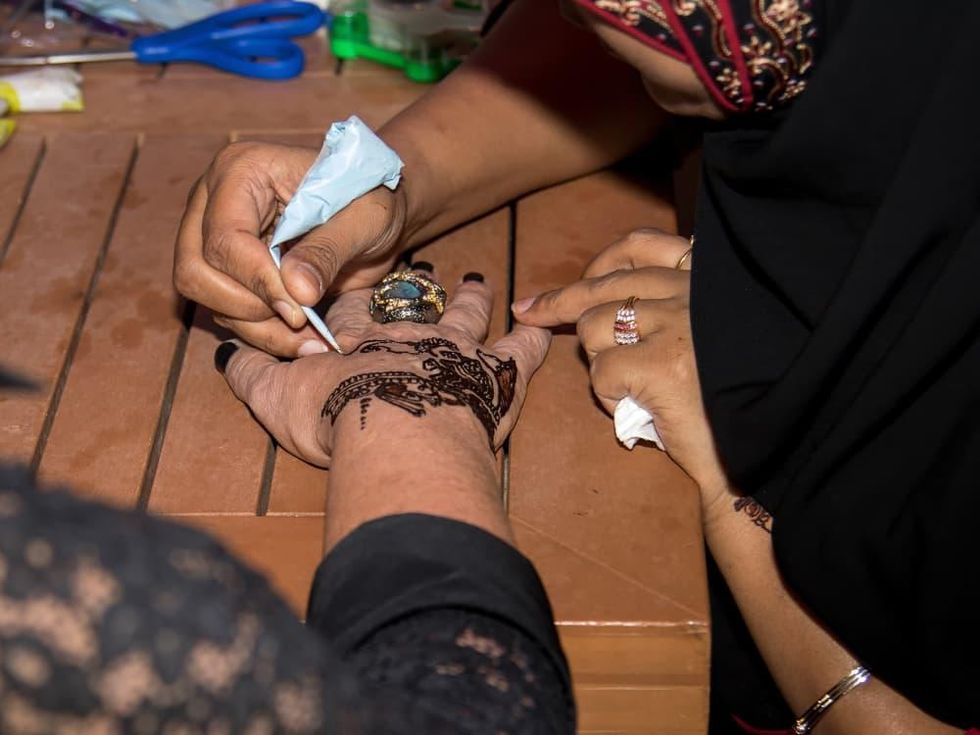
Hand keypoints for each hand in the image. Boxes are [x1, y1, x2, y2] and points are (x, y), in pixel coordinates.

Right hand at [174, 142, 407, 356]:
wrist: (377, 215)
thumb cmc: (373, 199)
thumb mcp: (364, 219)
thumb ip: (328, 251)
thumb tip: (296, 292)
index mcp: (242, 171)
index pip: (224, 238)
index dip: (259, 281)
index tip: (302, 308)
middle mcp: (214, 201)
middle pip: (196, 272)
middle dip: (248, 307)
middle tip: (302, 318)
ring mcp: (213, 236)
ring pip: (206, 299)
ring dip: (257, 328)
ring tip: (310, 338)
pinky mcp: (226, 270)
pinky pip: (226, 313)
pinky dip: (263, 334)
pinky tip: (304, 338)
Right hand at [218, 271, 550, 466]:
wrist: (396, 431)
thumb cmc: (334, 413)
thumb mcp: (276, 397)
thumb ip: (250, 374)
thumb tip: (225, 353)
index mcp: (359, 333)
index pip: (352, 306)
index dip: (351, 298)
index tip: (352, 288)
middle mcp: (409, 330)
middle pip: (414, 300)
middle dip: (418, 287)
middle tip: (428, 270)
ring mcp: (457, 347)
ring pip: (467, 314)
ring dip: (472, 300)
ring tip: (479, 283)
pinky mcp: (498, 373)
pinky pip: (522, 352)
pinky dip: (532, 340)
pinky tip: (542, 328)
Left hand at [512, 228, 730, 514]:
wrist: (761, 460)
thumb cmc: (730, 405)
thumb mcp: (710, 340)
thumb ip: (674, 310)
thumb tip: (608, 298)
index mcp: (709, 282)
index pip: (644, 248)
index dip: (603, 262)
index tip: (581, 280)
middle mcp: (694, 293)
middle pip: (605, 285)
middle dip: (559, 301)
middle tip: (529, 312)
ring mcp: (678, 325)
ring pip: (593, 327)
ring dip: (600, 362)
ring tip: (633, 391)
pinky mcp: (661, 363)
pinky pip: (600, 371)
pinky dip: (609, 398)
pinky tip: (639, 412)